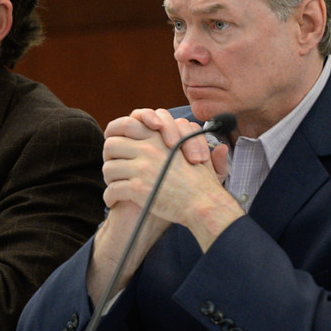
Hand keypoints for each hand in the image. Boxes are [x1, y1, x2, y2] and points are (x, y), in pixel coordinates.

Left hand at [103, 111, 237, 237]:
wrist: (203, 204)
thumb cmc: (204, 183)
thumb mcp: (204, 156)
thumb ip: (200, 147)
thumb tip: (221, 148)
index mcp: (159, 138)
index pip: (126, 126)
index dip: (120, 138)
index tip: (120, 151)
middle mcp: (147, 149)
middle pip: (111, 145)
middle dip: (109, 158)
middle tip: (114, 171)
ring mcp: (141, 168)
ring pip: (108, 168)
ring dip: (109, 179)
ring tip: (114, 187)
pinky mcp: (137, 188)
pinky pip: (112, 189)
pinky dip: (109, 197)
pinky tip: (113, 202)